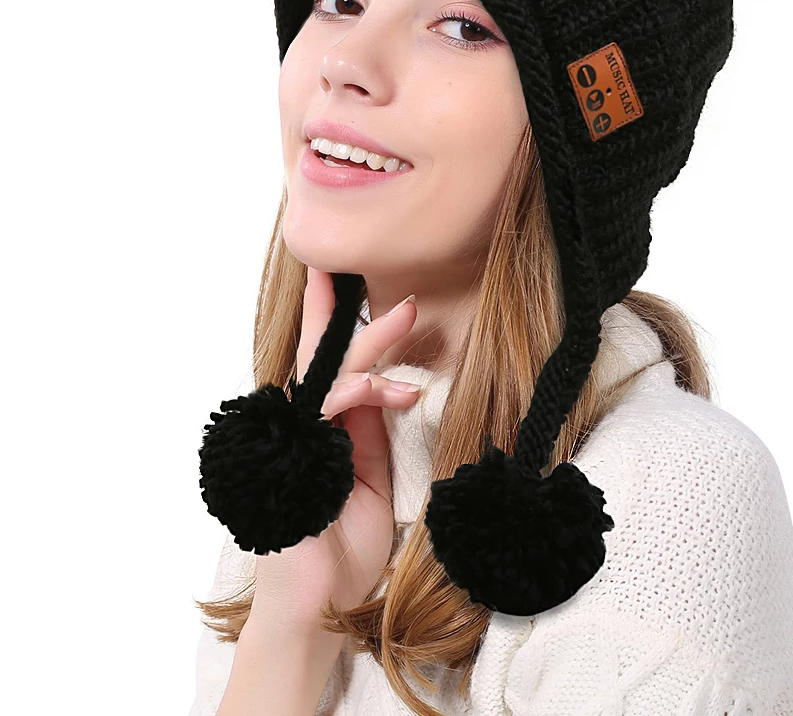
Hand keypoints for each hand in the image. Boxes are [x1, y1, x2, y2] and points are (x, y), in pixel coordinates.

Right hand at [249, 267, 420, 636]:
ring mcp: (292, 439)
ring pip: (326, 374)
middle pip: (323, 358)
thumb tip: (395, 386)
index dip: (333, 321)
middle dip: (354, 318)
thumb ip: (373, 433)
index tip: (345, 279)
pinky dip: (359, 391)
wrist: (318, 607)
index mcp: (323, 432)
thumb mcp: (372, 479)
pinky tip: (392, 390)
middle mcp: (302, 428)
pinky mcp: (291, 455)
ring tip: (407, 317)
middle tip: (394, 288)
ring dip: (371, 344)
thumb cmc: (344, 549)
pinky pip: (324, 408)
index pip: (329, 367)